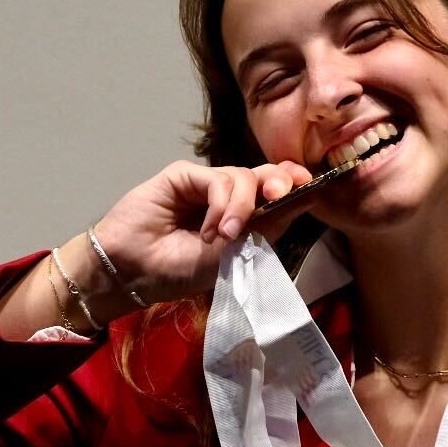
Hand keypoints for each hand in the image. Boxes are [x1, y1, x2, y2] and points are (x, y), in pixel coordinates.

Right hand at [88, 160, 314, 304]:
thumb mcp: (234, 253)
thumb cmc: (180, 269)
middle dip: (280, 181)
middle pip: (265, 175)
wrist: (135, 271)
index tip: (312, 185)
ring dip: (241, 207)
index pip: (275, 192)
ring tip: (225, 236)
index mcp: (242, 216)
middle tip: (281, 196)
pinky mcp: (183, 175)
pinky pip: (217, 178)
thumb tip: (305, 197)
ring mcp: (204, 184)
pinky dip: (221, 203)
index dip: (295, 185)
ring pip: (243, 176)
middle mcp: (226, 196)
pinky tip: (211, 228)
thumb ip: (267, 225)